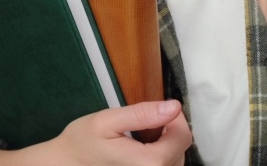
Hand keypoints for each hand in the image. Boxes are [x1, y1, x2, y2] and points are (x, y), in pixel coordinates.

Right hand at [0, 100, 190, 165]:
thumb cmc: (83, 142)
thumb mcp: (108, 121)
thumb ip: (142, 114)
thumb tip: (174, 106)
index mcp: (149, 163)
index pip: (183, 136)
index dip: (175, 117)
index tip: (157, 108)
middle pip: (181, 149)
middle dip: (169, 131)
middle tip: (146, 121)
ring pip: (175, 160)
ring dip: (166, 144)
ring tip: (142, 136)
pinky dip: (159, 157)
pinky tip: (141, 150)